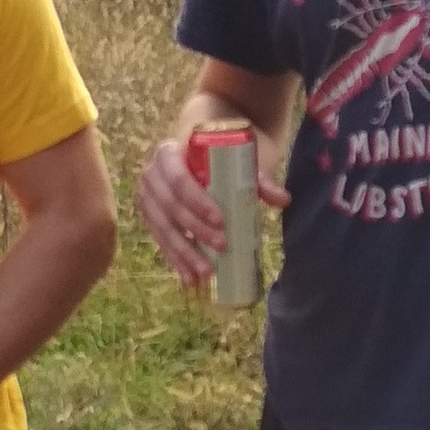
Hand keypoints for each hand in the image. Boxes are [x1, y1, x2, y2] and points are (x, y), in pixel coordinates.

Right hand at [137, 135, 286, 287]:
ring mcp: (146, 197)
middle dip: (194, 229)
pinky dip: (175, 259)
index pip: (178, 178)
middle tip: (221, 245)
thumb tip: (283, 199)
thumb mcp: (239, 160)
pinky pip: (159, 240)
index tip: (220, 219)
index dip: (195, 201)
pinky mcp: (149, 217)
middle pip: (169, 206)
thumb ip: (260, 178)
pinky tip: (189, 277)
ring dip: (183, 252)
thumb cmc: (221, 155)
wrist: (203, 153)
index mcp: (169, 152)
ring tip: (205, 271)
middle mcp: (151, 174)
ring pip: (162, 227)